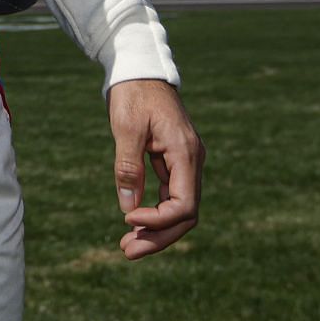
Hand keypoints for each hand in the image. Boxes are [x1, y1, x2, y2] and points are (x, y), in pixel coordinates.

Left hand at [107, 79, 203, 259]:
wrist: (140, 68)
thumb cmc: (133, 93)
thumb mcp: (126, 128)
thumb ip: (128, 167)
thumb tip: (128, 207)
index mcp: (186, 152)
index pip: (183, 205)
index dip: (158, 221)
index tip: (128, 218)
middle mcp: (192, 160)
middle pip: (186, 214)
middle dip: (159, 237)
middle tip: (127, 252)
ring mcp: (185, 161)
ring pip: (179, 207)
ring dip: (157, 230)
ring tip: (128, 245)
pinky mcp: (175, 160)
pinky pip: (171, 195)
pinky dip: (155, 212)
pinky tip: (135, 221)